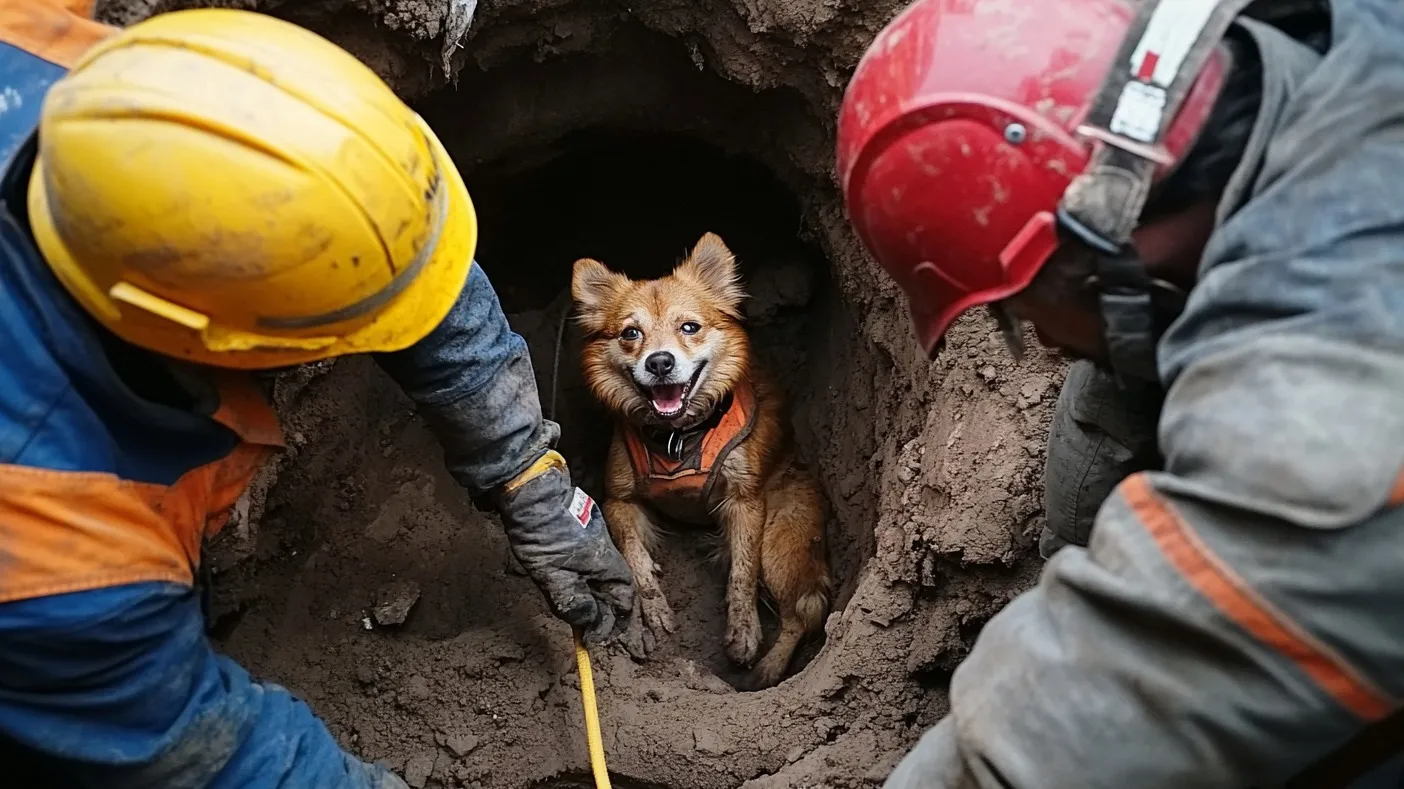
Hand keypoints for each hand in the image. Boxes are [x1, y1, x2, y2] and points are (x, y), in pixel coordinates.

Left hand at [495, 455, 635, 642]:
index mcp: (606, 565)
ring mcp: (594, 542)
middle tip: (585, 629)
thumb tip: (590, 624)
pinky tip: (566, 585)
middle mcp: (606, 553)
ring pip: (601, 578)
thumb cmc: (542, 534)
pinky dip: (583, 582)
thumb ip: (574, 603)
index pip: (624, 600)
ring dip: (592, 598)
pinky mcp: (581, 535)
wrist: (530, 495)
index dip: (612, 622)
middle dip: (603, 613)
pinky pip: (589, 566)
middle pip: (614, 591)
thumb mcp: (553, 577)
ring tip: (574, 611)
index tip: (594, 637)